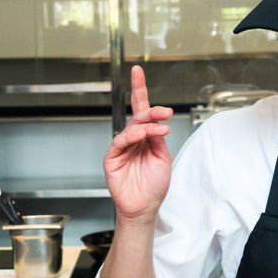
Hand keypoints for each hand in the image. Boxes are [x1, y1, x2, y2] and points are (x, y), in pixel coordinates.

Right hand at [103, 65, 173, 223]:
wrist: (145, 207)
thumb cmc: (154, 185)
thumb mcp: (162, 158)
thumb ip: (157, 138)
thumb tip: (156, 121)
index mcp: (145, 136)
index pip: (142, 110)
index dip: (139, 89)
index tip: (138, 70)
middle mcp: (132, 139)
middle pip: (138, 115)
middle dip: (151, 110)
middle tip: (165, 111)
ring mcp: (121, 148)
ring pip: (132, 127)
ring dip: (147, 125)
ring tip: (161, 128)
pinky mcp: (112, 158)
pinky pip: (121, 141)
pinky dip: (134, 136)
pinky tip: (146, 136)